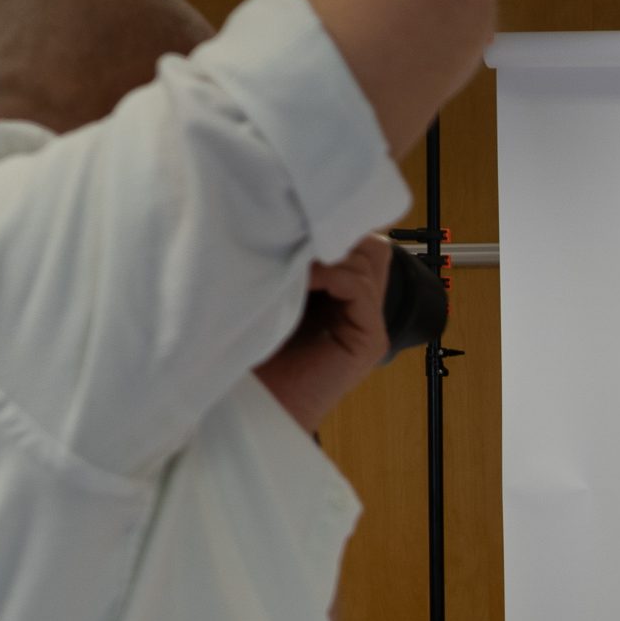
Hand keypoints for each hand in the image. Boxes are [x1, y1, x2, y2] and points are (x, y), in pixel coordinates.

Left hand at [253, 234, 393, 432]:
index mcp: (336, 294)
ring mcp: (368, 324)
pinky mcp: (370, 341)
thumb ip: (286, 258)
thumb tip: (285, 212)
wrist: (253, 408)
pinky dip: (330, 274)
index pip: (354, 238)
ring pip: (368, 259)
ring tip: (291, 254)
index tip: (288, 215)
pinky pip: (360, 288)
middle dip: (330, 231)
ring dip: (326, 250)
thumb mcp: (265, 291)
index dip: (326, 221)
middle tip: (293, 231)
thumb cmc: (249, 355)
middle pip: (367, 244)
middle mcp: (358, 308)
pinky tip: (300, 279)